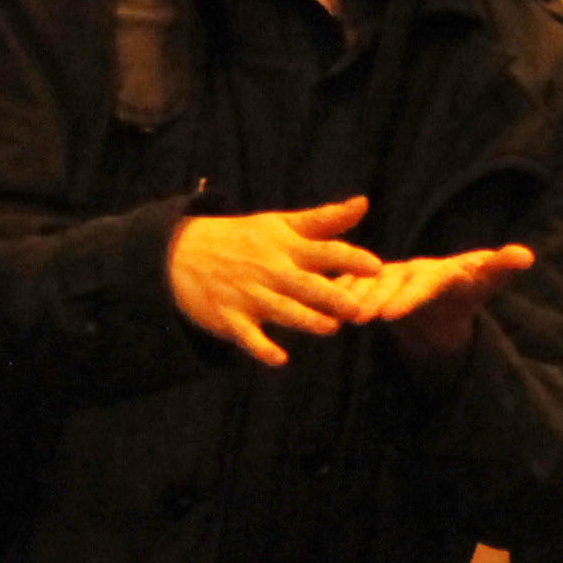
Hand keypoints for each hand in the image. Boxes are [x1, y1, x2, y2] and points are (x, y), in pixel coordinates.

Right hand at [169, 197, 379, 365]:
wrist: (184, 253)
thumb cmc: (245, 238)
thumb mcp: (282, 223)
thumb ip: (325, 219)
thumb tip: (364, 203)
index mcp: (288, 247)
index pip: (325, 251)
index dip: (351, 259)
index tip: (377, 267)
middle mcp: (272, 271)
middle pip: (306, 285)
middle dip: (331, 296)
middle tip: (358, 308)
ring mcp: (250, 295)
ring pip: (282, 310)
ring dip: (305, 320)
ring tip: (330, 329)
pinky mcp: (231, 317)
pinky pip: (248, 336)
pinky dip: (261, 347)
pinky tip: (280, 359)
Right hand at [351, 242, 536, 372]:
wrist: (439, 296)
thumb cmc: (464, 291)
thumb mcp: (483, 283)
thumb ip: (499, 269)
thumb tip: (526, 255)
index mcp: (440, 268)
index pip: (427, 280)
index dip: (410, 296)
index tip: (394, 314)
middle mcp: (413, 268)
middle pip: (395, 283)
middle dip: (379, 299)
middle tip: (363, 317)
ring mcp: (391, 274)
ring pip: (372, 287)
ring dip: (357, 300)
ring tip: (344, 319)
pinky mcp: (373, 282)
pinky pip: (355, 288)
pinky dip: (342, 297)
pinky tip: (323, 308)